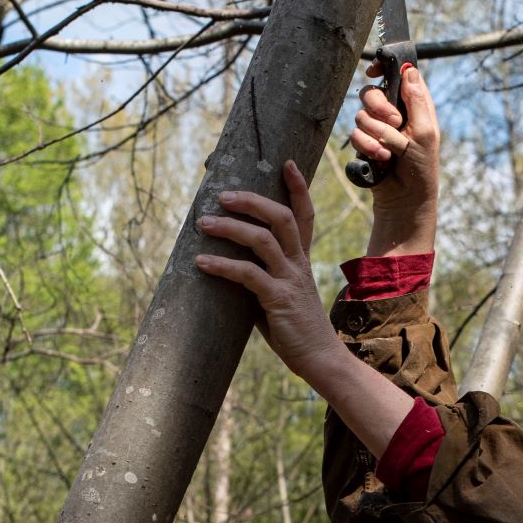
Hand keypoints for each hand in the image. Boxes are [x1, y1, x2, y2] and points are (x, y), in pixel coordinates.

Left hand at [195, 161, 343, 385]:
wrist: (320, 359)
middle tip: (224, 194)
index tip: (287, 163)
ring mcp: (290, 280)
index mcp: (301, 261)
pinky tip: (202, 263)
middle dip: (253, 201)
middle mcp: (298, 264)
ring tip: (204, 223)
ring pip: (263, 240)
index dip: (298, 188)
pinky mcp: (279, 299)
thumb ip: (261, 281)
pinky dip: (222, 266)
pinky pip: (248, 274)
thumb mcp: (279, 298)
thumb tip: (230, 272)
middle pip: (282, 217)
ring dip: (231, 228)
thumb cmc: (296, 331)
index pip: (304, 216)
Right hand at [352, 63, 439, 255]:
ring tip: (390, 152)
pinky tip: (380, 159)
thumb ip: (417, 100)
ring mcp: (377, 129)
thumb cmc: (422, 167)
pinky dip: (367, 147)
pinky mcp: (364, 143)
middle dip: (380, 107)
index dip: (384, 69)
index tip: (374, 71)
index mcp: (413, 105)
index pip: (397, 75)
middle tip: (395, 123)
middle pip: (372, 92)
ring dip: (375, 134)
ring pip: (361, 115)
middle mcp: (394, 113)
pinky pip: (355, 134)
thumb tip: (409, 69)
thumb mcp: (426, 132)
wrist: (405, 199)